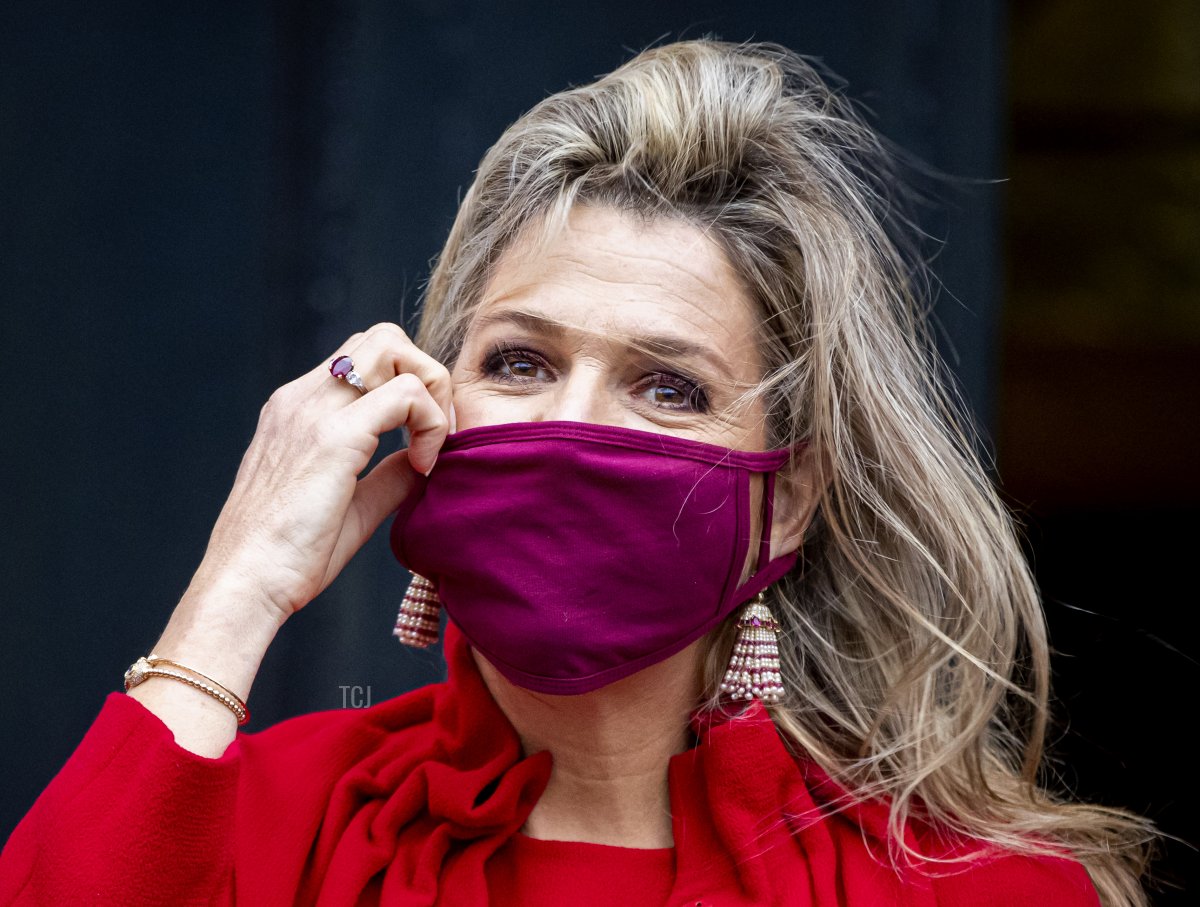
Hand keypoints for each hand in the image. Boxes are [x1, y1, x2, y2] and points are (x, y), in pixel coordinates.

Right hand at [190, 322, 452, 623]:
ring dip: (430, 389)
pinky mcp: (333, 437)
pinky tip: (423, 467)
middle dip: (425, 375)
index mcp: (298, 410)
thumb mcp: (348, 506)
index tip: (424, 443)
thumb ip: (385, 476)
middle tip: (436, 434)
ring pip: (393, 347)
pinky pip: (406, 393)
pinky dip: (430, 423)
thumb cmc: (289, 558)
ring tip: (430, 446)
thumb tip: (421, 460)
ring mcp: (313, 411)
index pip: (364, 357)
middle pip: (382, 337)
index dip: (409, 386)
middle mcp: (302, 398)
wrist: (247, 584)